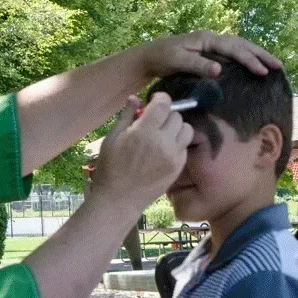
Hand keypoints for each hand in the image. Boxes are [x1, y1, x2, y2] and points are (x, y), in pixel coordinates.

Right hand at [92, 93, 193, 208]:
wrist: (119, 199)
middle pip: (176, 115)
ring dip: (176, 128)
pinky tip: (164, 150)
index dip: (160, 98)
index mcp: (144, 131)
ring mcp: (173, 156)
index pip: (164, 103)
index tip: (154, 101)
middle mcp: (163, 142)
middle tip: (155, 121)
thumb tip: (135, 98)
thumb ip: (126, 116)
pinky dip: (177, 144)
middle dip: (166, 114)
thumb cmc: (110, 167)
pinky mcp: (178, 167)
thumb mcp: (112, 138)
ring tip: (163, 134)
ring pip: (186, 129)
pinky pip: (185, 147)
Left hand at [128, 32, 281, 80]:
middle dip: (260, 54)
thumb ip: (198, 65)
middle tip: (278, 66)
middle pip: (241, 44)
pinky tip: (253, 65)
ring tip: (272, 64)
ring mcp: (211, 44)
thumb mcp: (177, 62)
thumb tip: (220, 70)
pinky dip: (245, 57)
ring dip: (256, 55)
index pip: (233, 49)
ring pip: (239, 47)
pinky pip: (232, 53)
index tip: (262, 71)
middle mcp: (211, 39)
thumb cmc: (161, 58)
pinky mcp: (209, 52)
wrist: (149, 55)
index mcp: (206, 39)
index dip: (249, 60)